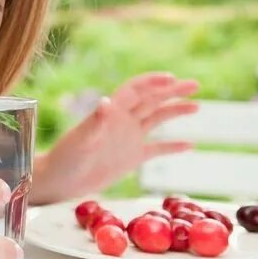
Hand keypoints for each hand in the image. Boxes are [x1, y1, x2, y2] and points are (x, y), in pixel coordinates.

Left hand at [34, 72, 198, 203]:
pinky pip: (156, 149)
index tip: (172, 78)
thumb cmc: (66, 157)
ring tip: (196, 106)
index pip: (135, 90)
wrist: (61, 180)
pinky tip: (189, 145)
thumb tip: (105, 101)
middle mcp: (122, 121)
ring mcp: (128, 138)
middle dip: (173, 91)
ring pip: (156, 119)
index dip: (153, 81)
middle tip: (196, 84)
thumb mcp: (80, 139)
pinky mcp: (131, 157)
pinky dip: (172, 146)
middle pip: (151, 100)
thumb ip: (95, 121)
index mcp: (111, 112)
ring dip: (175, 111)